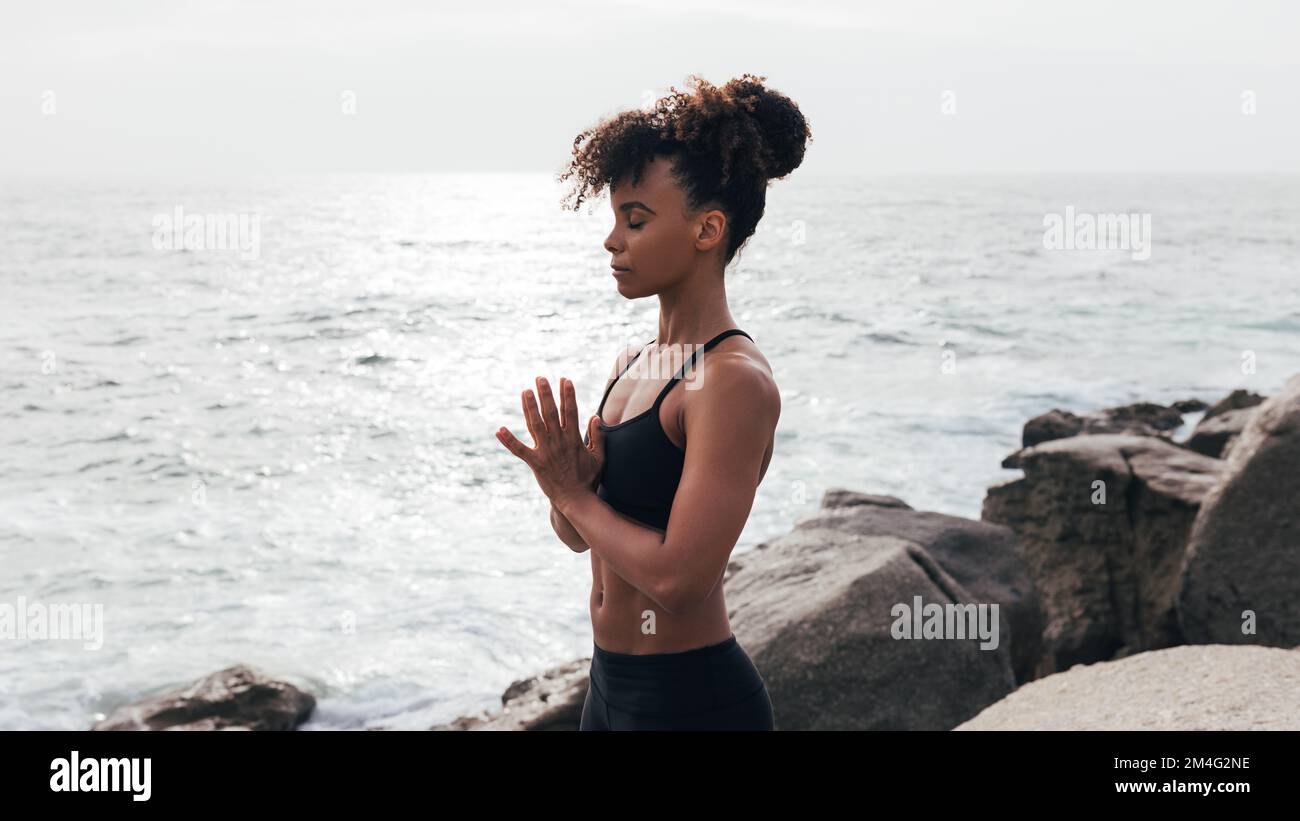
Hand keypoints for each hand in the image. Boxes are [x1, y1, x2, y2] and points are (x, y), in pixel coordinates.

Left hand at [496, 376, 605, 509]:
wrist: (576, 500)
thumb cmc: (588, 479)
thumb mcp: (599, 457)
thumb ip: (597, 437)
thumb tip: (595, 417)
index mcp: (574, 439)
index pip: (571, 411)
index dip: (568, 395)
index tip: (565, 380)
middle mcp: (559, 442)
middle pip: (551, 413)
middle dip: (546, 394)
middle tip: (540, 379)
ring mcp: (546, 452)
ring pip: (536, 425)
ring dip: (529, 408)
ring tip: (525, 392)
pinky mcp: (536, 463)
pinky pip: (520, 450)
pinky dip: (509, 440)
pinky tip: (499, 429)